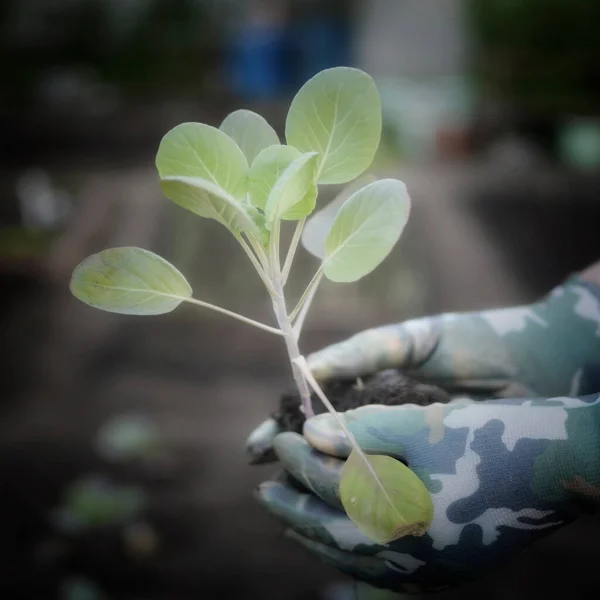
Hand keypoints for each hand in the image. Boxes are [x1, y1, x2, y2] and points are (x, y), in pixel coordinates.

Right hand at [247, 276, 599, 461]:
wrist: (535, 363)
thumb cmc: (474, 341)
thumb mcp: (410, 339)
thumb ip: (361, 352)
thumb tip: (307, 369)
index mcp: (370, 387)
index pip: (316, 410)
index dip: (285, 425)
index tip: (257, 443)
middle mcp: (380, 419)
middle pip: (324, 443)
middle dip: (290, 458)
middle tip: (261, 471)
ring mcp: (403, 445)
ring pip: (350, 468)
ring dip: (316, 480)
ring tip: (284, 493)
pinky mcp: (431, 466)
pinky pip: (389, 483)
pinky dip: (360, 492)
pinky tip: (336, 503)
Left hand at [256, 395, 599, 592]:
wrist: (561, 468)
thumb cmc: (492, 438)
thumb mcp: (422, 425)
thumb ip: (362, 429)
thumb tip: (311, 431)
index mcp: (399, 517)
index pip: (329, 488)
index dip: (299, 459)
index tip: (281, 438)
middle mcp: (410, 557)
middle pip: (331, 535)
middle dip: (292, 510)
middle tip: (264, 492)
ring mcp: (430, 571)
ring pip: (352, 560)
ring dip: (316, 536)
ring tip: (289, 518)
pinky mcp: (445, 571)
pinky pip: (381, 572)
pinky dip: (349, 554)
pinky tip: (340, 539)